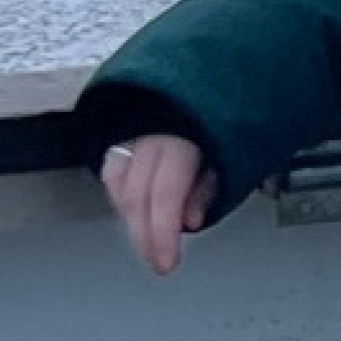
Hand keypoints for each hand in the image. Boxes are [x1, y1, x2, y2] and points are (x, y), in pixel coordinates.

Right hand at [99, 133, 217, 274]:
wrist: (206, 78)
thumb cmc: (219, 122)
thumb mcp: (228, 154)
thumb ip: (207, 188)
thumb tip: (189, 221)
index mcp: (183, 138)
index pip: (165, 195)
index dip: (162, 235)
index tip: (166, 262)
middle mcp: (151, 134)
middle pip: (136, 197)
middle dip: (145, 238)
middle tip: (158, 261)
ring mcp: (132, 132)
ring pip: (118, 186)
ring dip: (132, 220)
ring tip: (148, 239)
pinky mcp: (119, 134)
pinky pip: (112, 171)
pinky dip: (120, 197)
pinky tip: (133, 211)